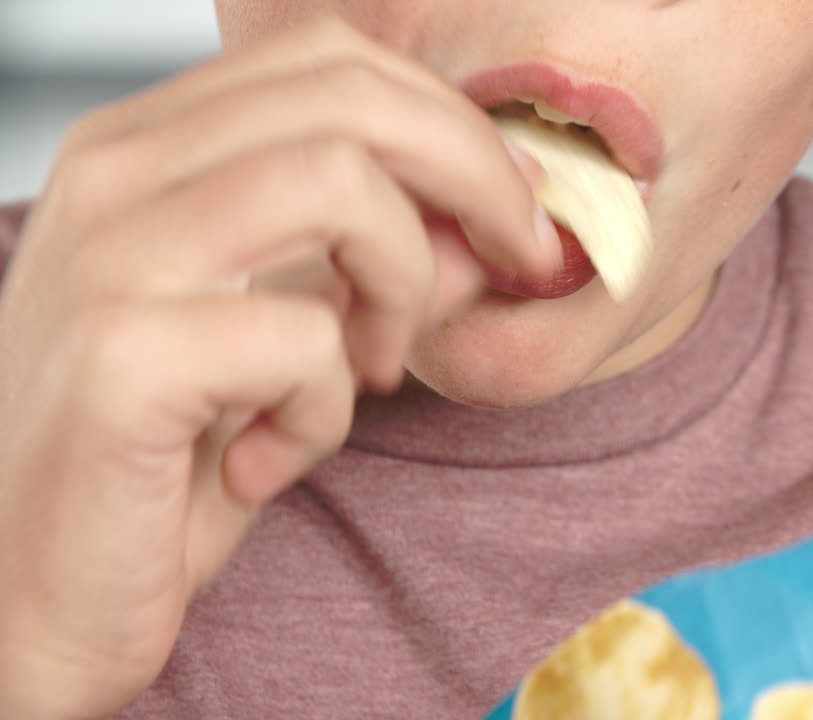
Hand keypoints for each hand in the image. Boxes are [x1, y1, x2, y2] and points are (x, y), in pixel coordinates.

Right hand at [0, 14, 552, 719]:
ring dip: (401, 287)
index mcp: (146, 147)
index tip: (510, 208)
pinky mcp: (120, 355)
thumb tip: (498, 216)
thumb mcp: (288, 334)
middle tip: (516, 259)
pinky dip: (324, 414)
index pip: (328, 60)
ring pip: (339, 182)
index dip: (449, 122)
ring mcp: (107, 256)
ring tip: (368, 372)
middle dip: (474, 175)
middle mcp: (114, 173)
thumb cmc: (161, 460)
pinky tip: (264, 462)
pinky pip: (306, 339)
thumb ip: (376, 261)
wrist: (26, 594)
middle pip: (350, 95)